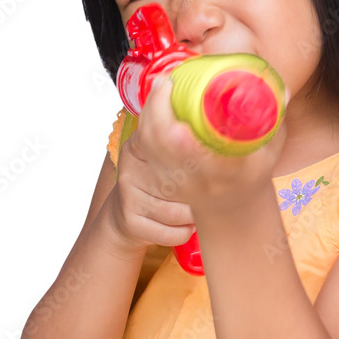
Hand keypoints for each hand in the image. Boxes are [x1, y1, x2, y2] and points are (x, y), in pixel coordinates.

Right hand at [104, 99, 197, 251]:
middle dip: (202, 188)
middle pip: (180, 178)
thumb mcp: (161, 154)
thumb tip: (206, 106)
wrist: (124, 218)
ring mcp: (129, 196)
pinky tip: (185, 225)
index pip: (165, 136)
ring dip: (195, 214)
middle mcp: (132, 168)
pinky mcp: (132, 222)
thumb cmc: (154, 183)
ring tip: (197, 209)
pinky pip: (174, 232)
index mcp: (140, 145)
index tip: (210, 156)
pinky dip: (185, 231)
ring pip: (181, 210)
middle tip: (213, 190)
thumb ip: (179, 133)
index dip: (193, 149)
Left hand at [132, 74, 287, 211]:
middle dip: (156, 110)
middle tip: (165, 82)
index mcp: (222, 174)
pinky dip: (146, 122)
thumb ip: (274, 124)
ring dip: (149, 113)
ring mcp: (176, 179)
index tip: (177, 104)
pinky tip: (154, 103)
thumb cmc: (253, 177)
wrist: (232, 212)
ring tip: (160, 86)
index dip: (178, 133)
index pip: (192, 155)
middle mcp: (194, 179)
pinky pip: (145, 147)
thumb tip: (280, 90)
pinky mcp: (162, 175)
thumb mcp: (270, 155)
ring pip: (149, 145)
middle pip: (162, 144)